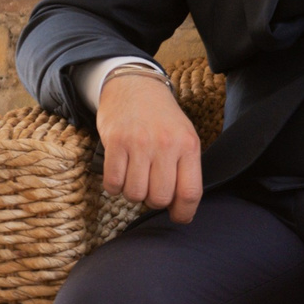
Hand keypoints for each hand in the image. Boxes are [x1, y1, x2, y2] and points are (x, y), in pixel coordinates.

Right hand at [98, 69, 202, 223]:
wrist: (134, 86)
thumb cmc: (162, 118)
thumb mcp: (185, 137)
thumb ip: (185, 169)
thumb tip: (180, 208)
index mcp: (188, 146)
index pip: (189, 192)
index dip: (184, 213)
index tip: (179, 217)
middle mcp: (165, 145)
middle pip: (159, 198)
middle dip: (154, 201)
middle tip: (151, 188)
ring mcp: (139, 143)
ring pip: (134, 193)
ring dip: (133, 193)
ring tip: (136, 178)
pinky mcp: (115, 142)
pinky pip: (113, 182)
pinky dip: (115, 186)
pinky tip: (120, 174)